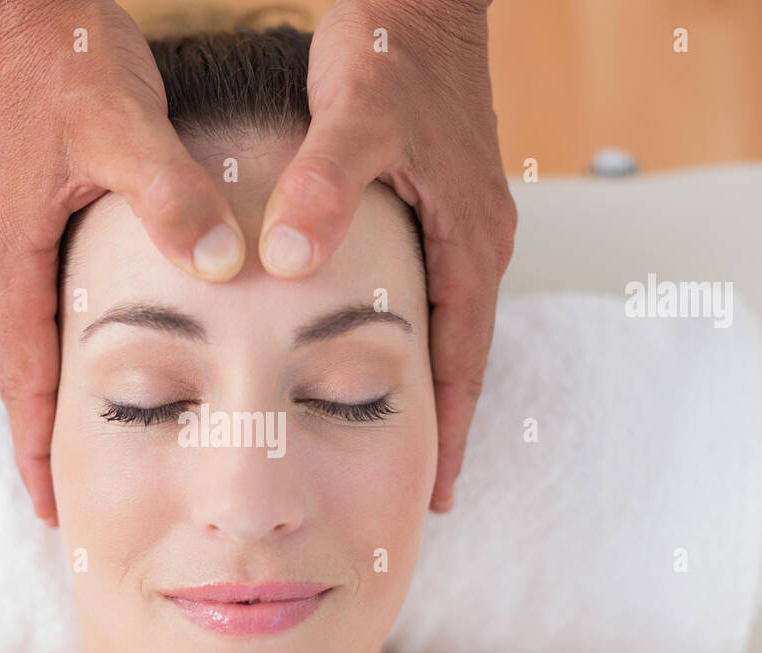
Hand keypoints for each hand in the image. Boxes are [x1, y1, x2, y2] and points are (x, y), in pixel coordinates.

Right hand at [0, 0, 246, 525]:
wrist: (21, 1)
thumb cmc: (65, 58)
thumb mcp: (124, 125)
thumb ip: (172, 197)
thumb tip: (223, 266)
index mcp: (13, 254)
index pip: (22, 377)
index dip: (40, 444)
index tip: (54, 506)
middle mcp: (2, 255)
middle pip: (17, 373)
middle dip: (38, 437)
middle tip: (61, 499)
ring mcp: (11, 236)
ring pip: (28, 341)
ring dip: (47, 397)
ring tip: (75, 449)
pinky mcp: (28, 212)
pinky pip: (39, 303)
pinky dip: (59, 346)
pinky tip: (90, 359)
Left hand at [258, 0, 516, 511]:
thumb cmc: (391, 51)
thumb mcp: (354, 116)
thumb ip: (323, 187)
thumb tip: (288, 260)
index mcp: (467, 239)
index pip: (464, 361)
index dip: (448, 429)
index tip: (435, 492)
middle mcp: (473, 240)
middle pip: (461, 356)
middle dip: (439, 422)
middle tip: (412, 485)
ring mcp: (459, 224)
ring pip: (444, 327)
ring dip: (424, 383)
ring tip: (392, 439)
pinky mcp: (437, 204)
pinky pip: (427, 290)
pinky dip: (407, 333)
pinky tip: (376, 352)